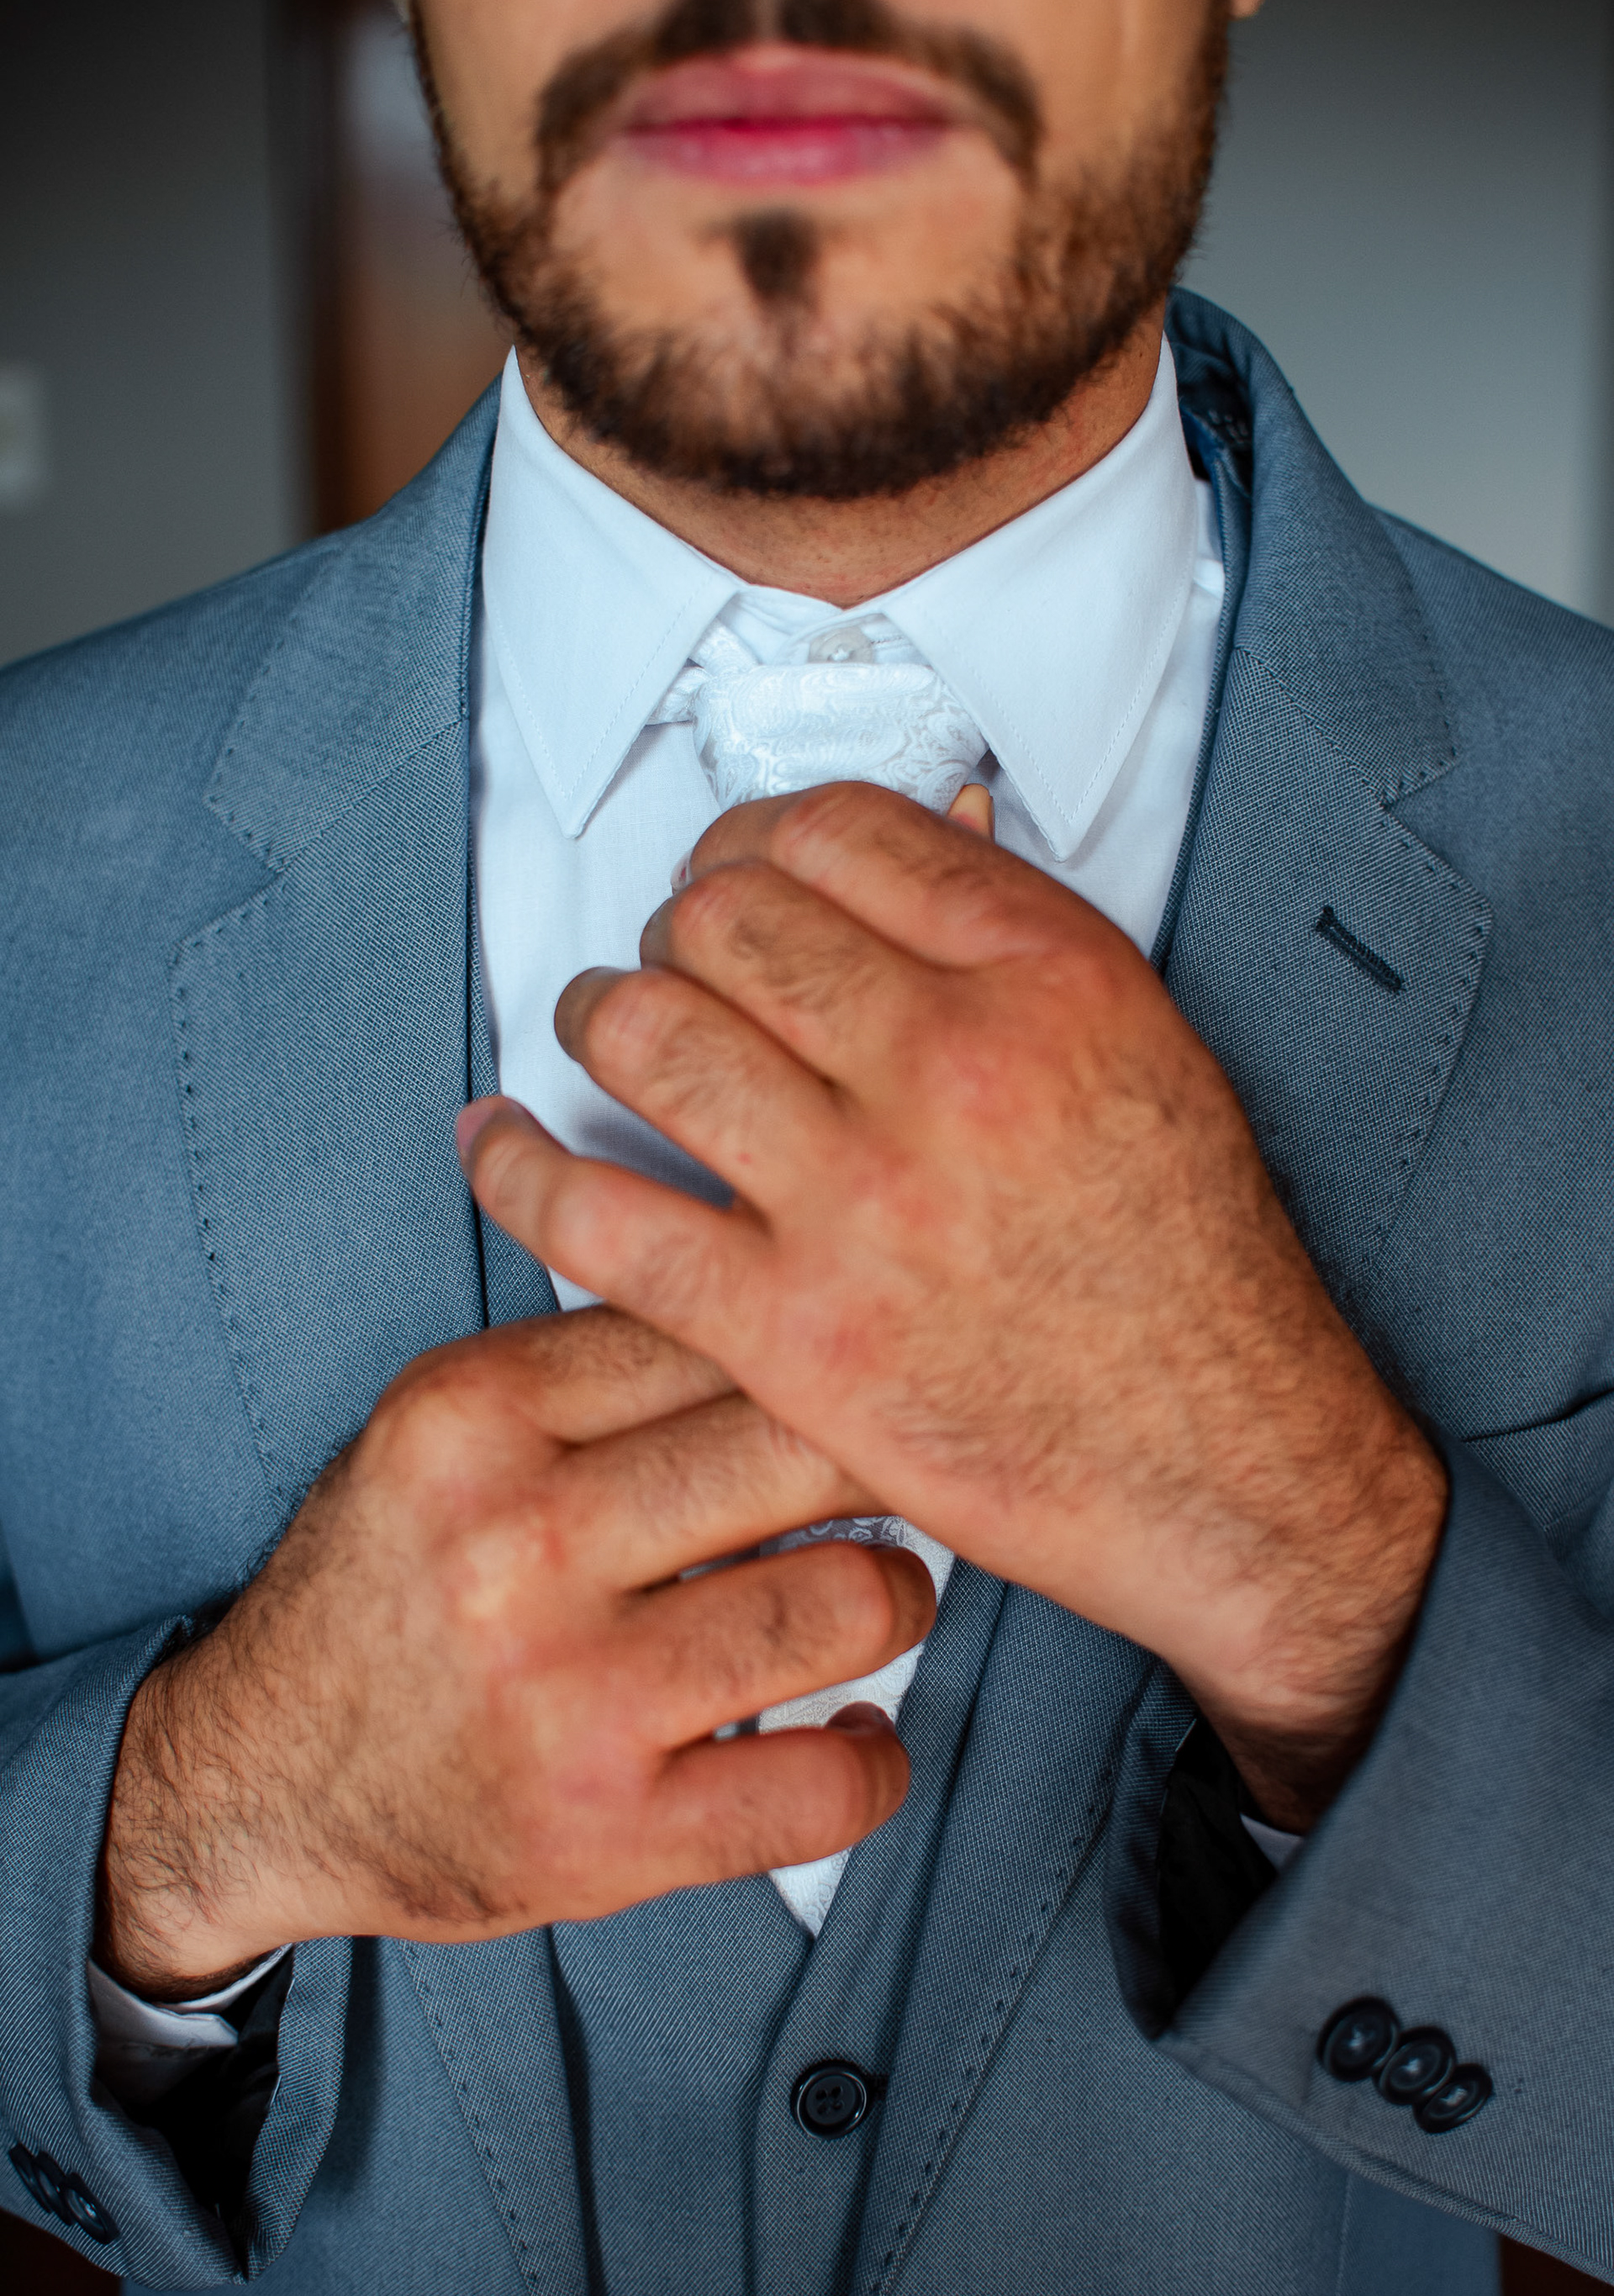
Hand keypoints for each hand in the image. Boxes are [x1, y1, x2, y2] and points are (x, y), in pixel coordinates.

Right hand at [98, 1307, 932, 1997]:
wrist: (255, 1783)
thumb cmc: (386, 1588)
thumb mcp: (442, 1431)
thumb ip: (585, 1364)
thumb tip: (775, 1306)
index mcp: (475, 1417)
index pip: (712, 1328)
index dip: (816, 1347)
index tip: (863, 1364)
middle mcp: (519, 1543)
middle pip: (797, 1445)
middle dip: (885, 1453)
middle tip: (911, 1469)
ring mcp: (569, 1696)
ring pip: (842, 1601)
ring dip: (899, 1596)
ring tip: (882, 1595)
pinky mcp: (608, 1830)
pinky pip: (821, 1786)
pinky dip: (873, 1762)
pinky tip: (854, 1734)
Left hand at [458, 785, 1447, 1827]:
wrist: (1226, 1466)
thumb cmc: (1188, 1270)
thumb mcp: (1146, 1051)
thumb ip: (1013, 943)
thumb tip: (905, 841)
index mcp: (1049, 980)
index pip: (837, 829)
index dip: (753, 837)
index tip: (736, 874)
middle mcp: (953, 1067)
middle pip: (724, 917)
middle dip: (677, 926)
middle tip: (678, 966)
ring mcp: (862, 1201)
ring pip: (646, 1034)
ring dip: (596, 1016)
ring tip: (605, 1033)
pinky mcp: (791, 1331)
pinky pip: (596, 1214)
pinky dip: (519, 1166)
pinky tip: (497, 1141)